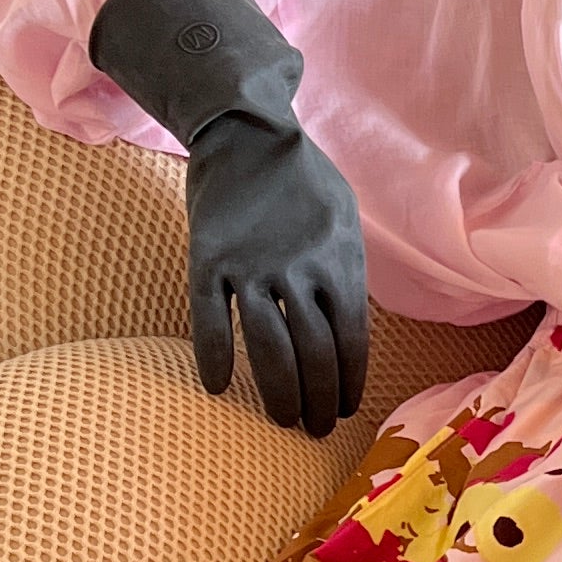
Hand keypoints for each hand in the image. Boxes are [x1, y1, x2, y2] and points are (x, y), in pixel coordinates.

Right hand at [183, 111, 371, 434]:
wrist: (246, 133)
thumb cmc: (303, 178)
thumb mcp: (345, 218)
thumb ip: (346, 271)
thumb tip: (350, 327)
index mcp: (340, 261)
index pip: (351, 340)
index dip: (350, 381)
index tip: (348, 407)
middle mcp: (299, 270)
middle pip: (314, 354)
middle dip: (319, 400)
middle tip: (316, 428)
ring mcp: (253, 267)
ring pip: (268, 348)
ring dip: (278, 393)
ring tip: (282, 420)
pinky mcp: (210, 260)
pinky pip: (211, 320)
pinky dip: (214, 357)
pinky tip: (215, 386)